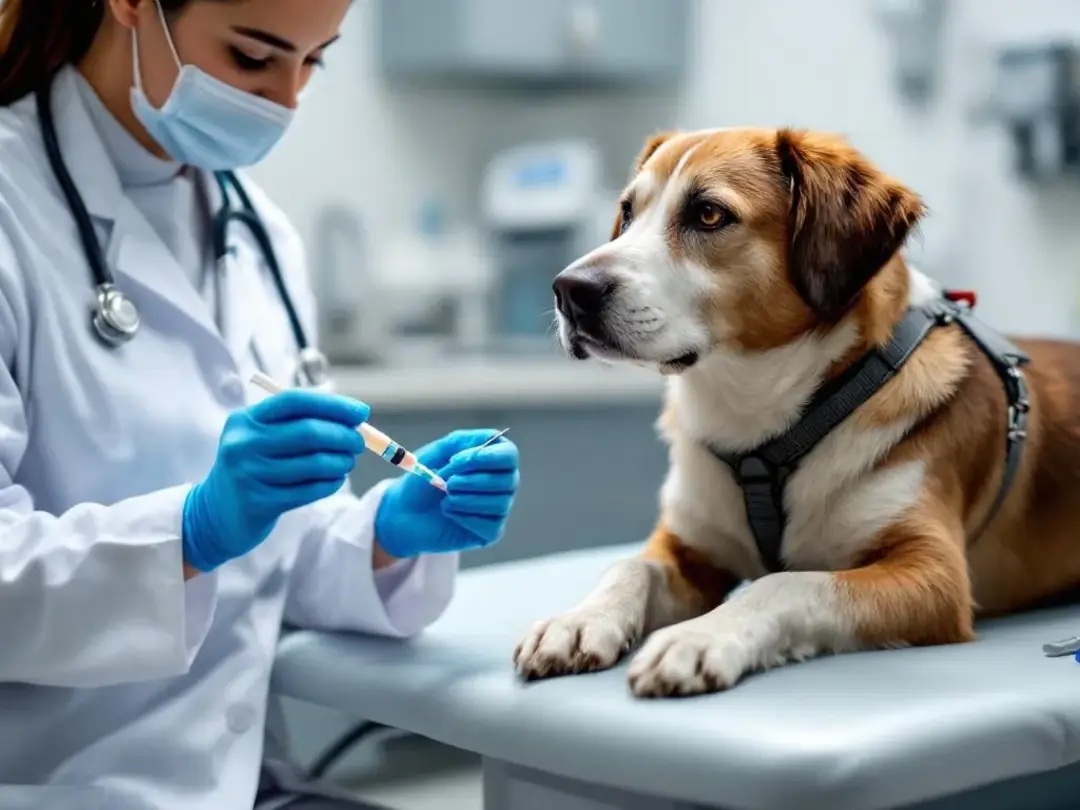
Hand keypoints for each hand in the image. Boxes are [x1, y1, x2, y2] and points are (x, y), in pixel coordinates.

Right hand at [182, 390, 369, 571]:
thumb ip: (299, 423)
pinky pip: (309, 490)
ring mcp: (249, 474)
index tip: (361, 412)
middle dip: (343, 435)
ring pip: (313, 463)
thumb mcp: (261, 438)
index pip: (294, 401)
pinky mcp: (259, 503)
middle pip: (307, 432)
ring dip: (341, 461)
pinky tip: (336, 480)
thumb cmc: (253, 467)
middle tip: (359, 441)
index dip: (333, 405)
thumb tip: (352, 418)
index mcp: (245, 419)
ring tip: (348, 461)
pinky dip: (330, 483)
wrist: (216, 513)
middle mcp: (243, 443)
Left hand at [374, 429, 518, 557]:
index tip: (456, 461)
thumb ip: (461, 441)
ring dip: (467, 500)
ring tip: (446, 498)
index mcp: (493, 459)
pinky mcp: (491, 532)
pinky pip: (491, 526)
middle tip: (448, 482)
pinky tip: (450, 513)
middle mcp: (502, 483)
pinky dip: (466, 518)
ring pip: (500, 503)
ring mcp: (499, 508)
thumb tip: (489, 439)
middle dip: (473, 481)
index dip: (487, 457)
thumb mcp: (437, 453)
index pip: (509, 455)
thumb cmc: (422, 480)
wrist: (404, 513)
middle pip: (508, 480)